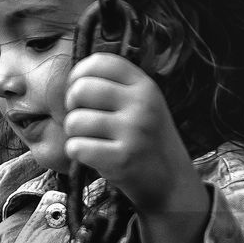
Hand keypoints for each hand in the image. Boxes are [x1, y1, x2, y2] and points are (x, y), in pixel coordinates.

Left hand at [63, 53, 205, 214]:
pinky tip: (92, 155)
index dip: (79, 75)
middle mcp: (141, 104)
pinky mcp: (122, 159)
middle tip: (84, 119)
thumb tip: (73, 79)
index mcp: (144, 85)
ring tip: (91, 140)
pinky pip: (76, 147)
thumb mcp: (143, 103)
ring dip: (74, 134)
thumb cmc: (146, 139)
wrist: (171, 181)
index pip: (98, 62)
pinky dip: (76, 153)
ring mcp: (133, 131)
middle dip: (72, 106)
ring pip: (75, 121)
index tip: (82, 93)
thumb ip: (115, 87)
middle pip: (80, 89)